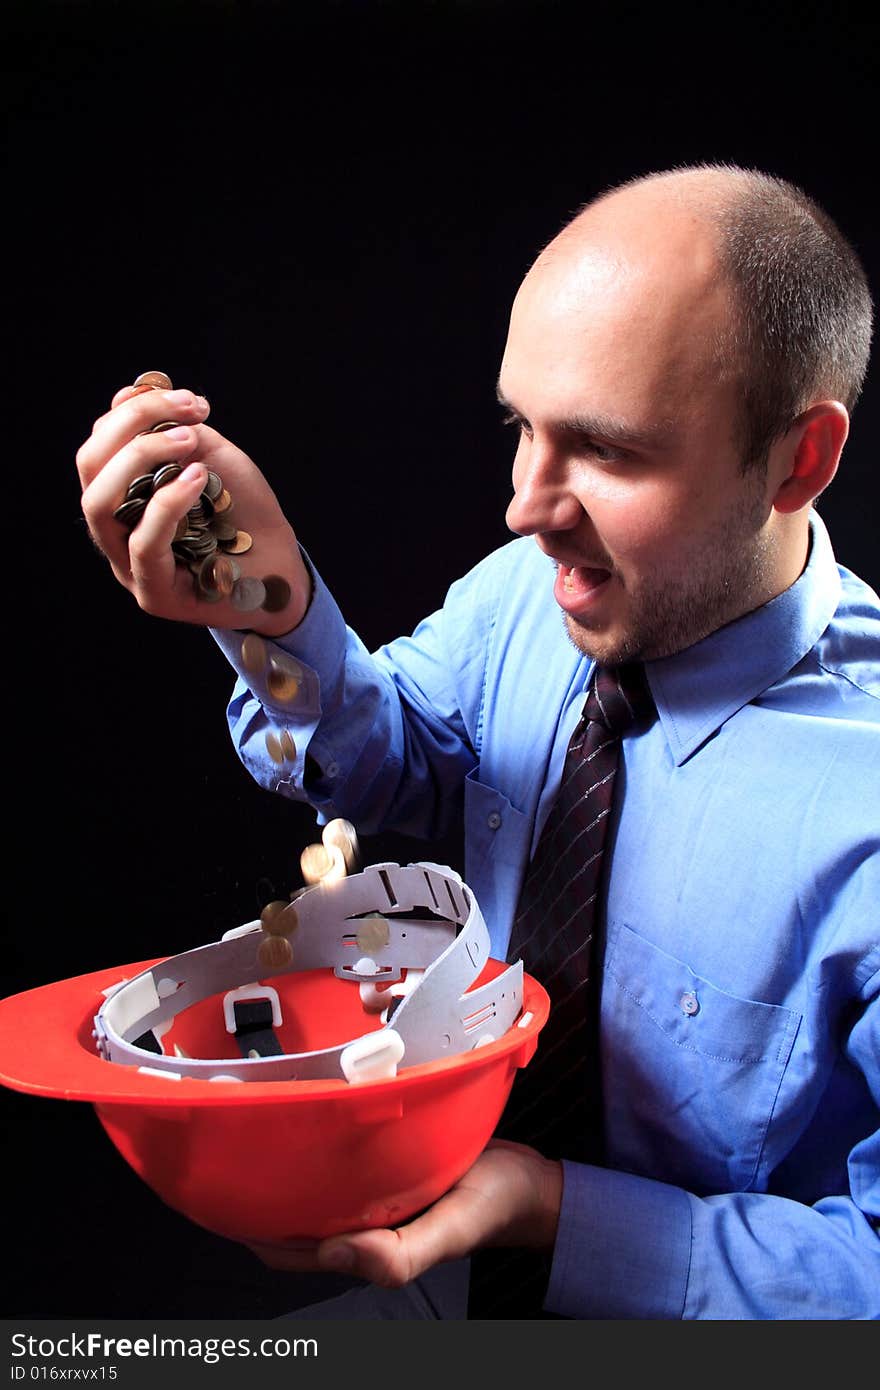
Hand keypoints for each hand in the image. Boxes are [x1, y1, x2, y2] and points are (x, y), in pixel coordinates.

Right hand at [76, 381, 311, 635]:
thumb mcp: (211, 461)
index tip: (186, 398)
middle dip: (131, 424)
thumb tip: (133, 395)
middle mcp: (115, 531)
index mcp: (122, 497)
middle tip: (188, 412)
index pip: (100, 444)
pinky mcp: (154, 594)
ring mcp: (129, 566)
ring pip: (100, 504)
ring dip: (142, 457)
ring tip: (190, 439)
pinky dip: (167, 503)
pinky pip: (143, 544)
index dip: (133, 409)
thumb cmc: (246, 518)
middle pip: (90, 467)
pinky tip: (196, 477)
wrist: (284, 571)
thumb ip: (174, 431)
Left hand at [245, 1140, 562, 1287]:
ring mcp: (375, 1194)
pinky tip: (318, 1117)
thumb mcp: (450, 1231)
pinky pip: (345, 1161)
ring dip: (290, 1167)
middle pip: (294, 1214)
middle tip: (231, 1149)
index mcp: (366, 1246)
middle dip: (261, 1193)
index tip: (222, 1198)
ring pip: (316, 1186)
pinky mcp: (391, 1165)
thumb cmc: (493, 1206)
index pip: (290, 1248)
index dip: (252, 1231)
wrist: (531, 1182)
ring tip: (263, 1128)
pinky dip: (325, 1147)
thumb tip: (335, 1251)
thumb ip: (397, 1255)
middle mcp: (362, 1220)